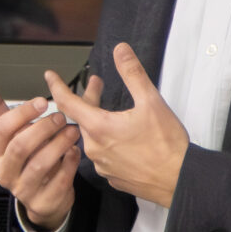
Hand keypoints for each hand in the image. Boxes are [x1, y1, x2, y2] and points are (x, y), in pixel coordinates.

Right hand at [0, 75, 92, 231]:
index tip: (42, 101)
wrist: (40, 196)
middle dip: (42, 128)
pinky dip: (69, 164)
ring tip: (72, 131)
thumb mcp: (9, 134)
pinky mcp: (43, 202)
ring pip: (39, 165)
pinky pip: (58, 181)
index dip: (22, 113)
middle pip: (19, 147)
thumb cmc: (25, 158)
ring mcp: (22, 190)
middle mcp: (4, 173)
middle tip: (60, 117)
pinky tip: (75, 151)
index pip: (1, 129)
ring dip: (58, 144)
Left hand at [45, 43, 189, 209]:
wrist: (180, 180)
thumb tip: (120, 51)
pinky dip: (108, 141)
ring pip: (93, 137)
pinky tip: (122, 137)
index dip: (57, 86)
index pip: (67, 103)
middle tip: (98, 85)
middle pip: (82, 118)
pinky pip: (103, 154)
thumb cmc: (167, 144)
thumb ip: (132, 73)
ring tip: (112, 111)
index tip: (50, 76)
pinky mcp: (112, 176)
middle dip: (89, 99)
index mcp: (99, 128)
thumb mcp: (151, 101)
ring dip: (98, 121)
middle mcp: (94, 148)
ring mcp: (102, 165)